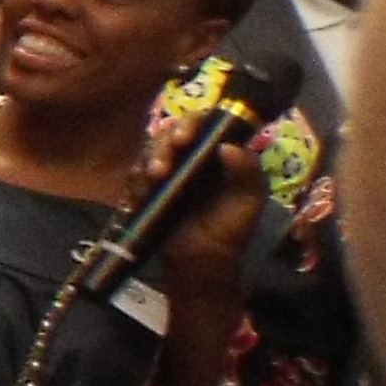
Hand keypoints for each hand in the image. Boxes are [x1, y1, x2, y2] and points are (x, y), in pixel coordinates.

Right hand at [133, 103, 267, 303]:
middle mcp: (190, 158)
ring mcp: (166, 173)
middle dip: (167, 140)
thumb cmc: (231, 228)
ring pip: (150, 150)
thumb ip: (248, 170)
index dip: (193, 123)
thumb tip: (227, 146)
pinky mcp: (146, 190)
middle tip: (172, 153)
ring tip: (158, 174)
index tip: (188, 137)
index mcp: (216, 154)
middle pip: (171, 132)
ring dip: (153, 158)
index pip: (203, 125)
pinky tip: (146, 187)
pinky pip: (135, 175)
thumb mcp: (251, 198)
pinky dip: (138, 178)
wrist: (204, 261)